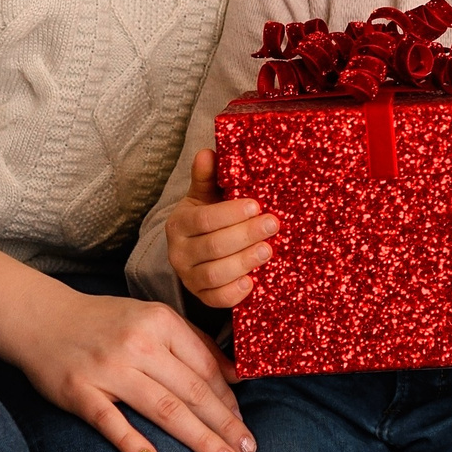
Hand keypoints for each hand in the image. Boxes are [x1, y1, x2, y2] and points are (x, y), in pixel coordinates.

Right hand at [11, 280, 256, 451]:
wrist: (42, 319)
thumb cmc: (105, 323)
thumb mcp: (152, 317)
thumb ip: (193, 342)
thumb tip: (235, 376)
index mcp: (160, 322)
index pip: (205, 367)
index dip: (229, 400)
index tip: (244, 426)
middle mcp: (137, 343)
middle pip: (192, 391)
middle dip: (225, 423)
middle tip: (247, 450)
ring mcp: (108, 368)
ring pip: (163, 408)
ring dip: (198, 438)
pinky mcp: (78, 391)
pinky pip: (109, 420)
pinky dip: (130, 440)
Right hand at [168, 149, 280, 307]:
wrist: (198, 249)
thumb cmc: (208, 217)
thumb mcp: (205, 195)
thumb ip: (207, 176)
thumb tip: (208, 152)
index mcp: (179, 223)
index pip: (204, 219)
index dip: (231, 213)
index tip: (256, 205)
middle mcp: (179, 252)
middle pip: (212, 246)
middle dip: (245, 235)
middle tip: (272, 225)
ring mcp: (189, 277)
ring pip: (215, 274)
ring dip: (244, 262)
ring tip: (268, 250)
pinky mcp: (202, 296)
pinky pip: (216, 299)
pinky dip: (235, 292)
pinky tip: (253, 282)